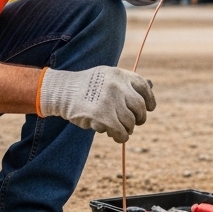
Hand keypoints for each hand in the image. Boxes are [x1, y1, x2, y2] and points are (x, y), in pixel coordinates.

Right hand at [37, 67, 155, 142]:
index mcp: (119, 75)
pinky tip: (115, 135)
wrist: (61, 91)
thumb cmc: (85, 86)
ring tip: (120, 130)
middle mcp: (117, 86)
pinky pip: (120, 131)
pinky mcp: (103, 116)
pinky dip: (120, 136)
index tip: (149, 108)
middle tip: (135, 123)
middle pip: (139, 107)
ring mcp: (110, 101)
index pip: (144, 87)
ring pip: (130, 122)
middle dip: (140, 118)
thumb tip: (151, 86)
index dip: (149, 99)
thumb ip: (126, 83)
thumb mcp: (106, 76)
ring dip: (128, 129)